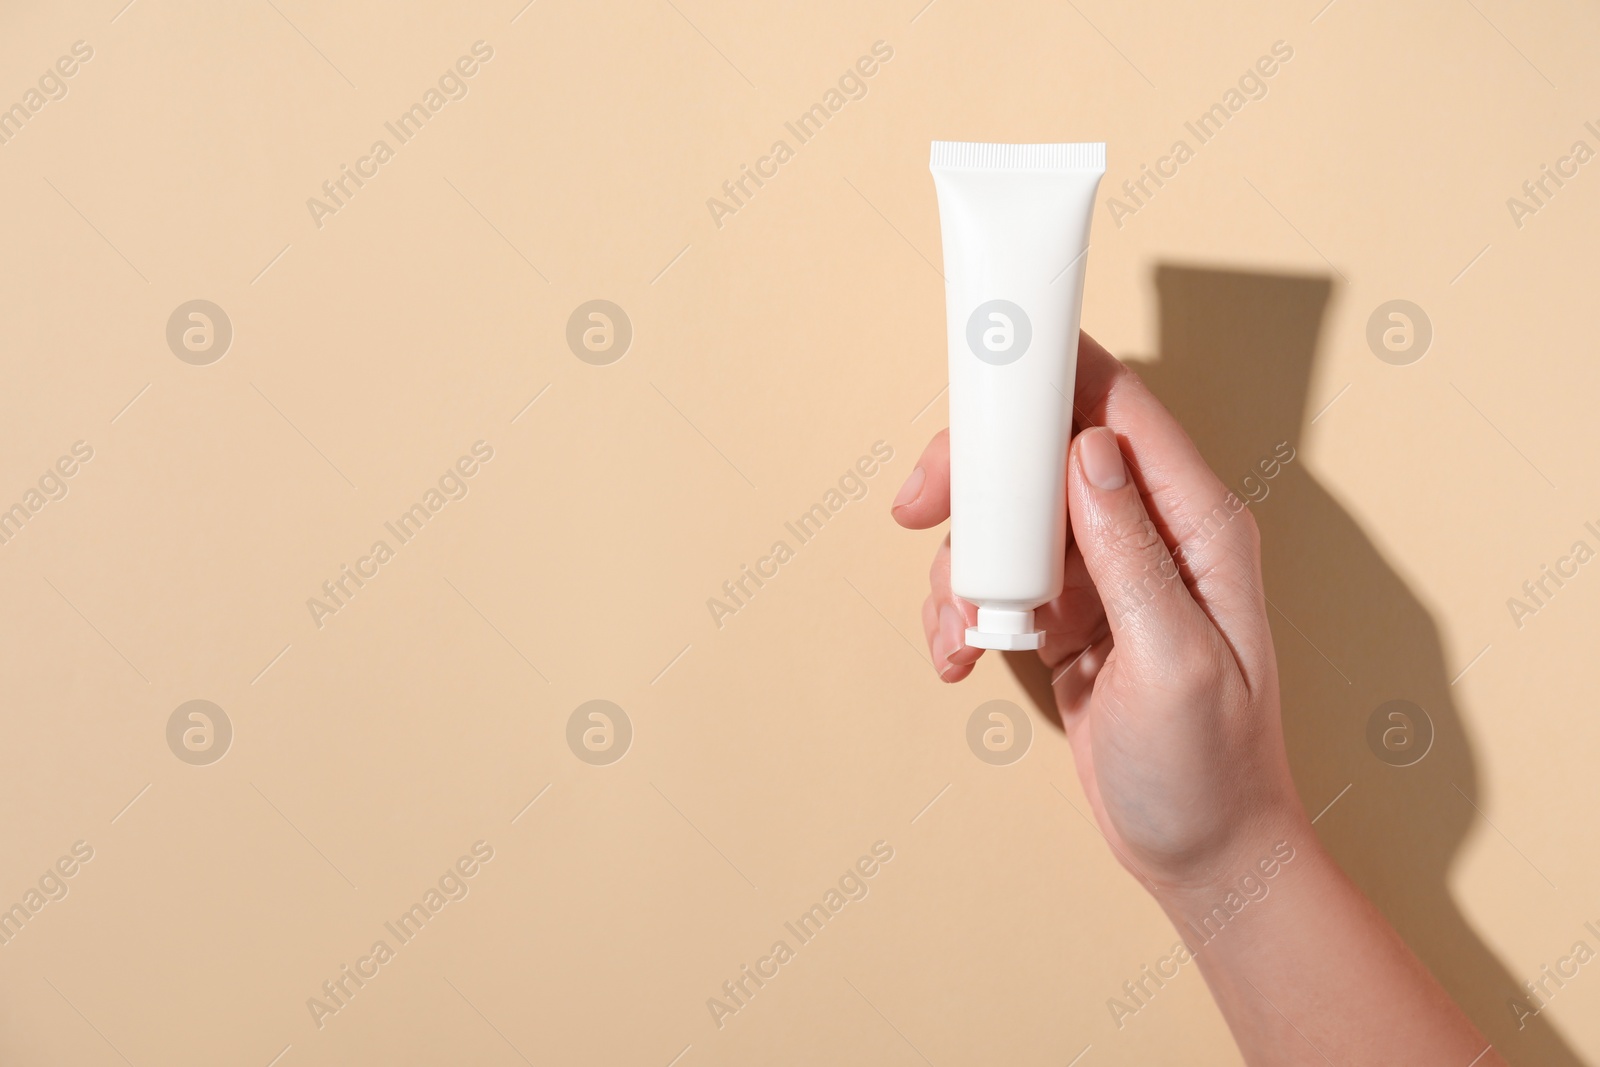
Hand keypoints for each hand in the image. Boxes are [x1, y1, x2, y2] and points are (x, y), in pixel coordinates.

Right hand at [891, 332, 1305, 893]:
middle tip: (919, 508)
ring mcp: (1106, 573)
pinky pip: (1002, 579)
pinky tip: (962, 655)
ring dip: (963, 565)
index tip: (981, 375)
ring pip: (1010, 519)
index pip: (1120, 409)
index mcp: (1197, 525)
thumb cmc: (1212, 769)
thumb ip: (1132, 553)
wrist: (1203, 855)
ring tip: (957, 631)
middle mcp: (1150, 533)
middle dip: (975, 477)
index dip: (1049, 375)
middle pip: (1044, 454)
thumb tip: (1086, 453)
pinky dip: (966, 610)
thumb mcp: (1176, 662)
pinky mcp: (1071, 613)